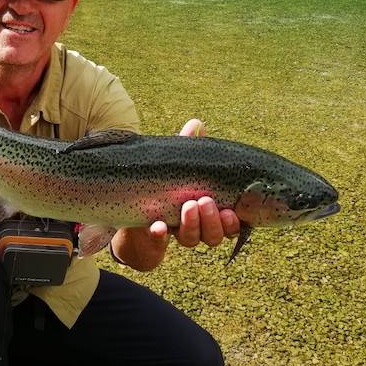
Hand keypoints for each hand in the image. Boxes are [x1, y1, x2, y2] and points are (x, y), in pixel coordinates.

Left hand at [110, 119, 239, 270]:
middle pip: (213, 235)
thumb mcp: (177, 163)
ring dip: (192, 225)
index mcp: (209, 212)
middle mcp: (196, 227)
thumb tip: (196, 124)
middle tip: (205, 201)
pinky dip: (159, 234)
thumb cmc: (164, 181)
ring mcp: (174, 233)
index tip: (230, 211)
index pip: (229, 224)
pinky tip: (158, 226)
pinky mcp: (152, 238)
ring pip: (191, 239)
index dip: (232, 222)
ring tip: (188, 206)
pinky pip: (157, 241)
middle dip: (212, 221)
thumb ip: (189, 147)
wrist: (133, 208)